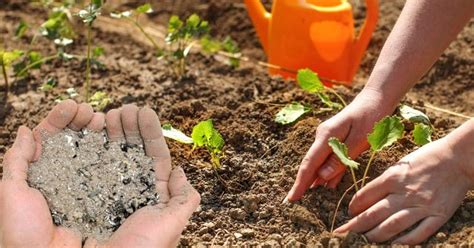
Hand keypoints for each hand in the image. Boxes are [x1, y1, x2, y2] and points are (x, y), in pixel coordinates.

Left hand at [0, 100, 103, 247]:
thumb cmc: (20, 231)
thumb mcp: (10, 192)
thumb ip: (17, 160)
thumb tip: (25, 129)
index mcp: (39, 172)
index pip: (49, 138)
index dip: (60, 119)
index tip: (71, 106)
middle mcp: (63, 176)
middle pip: (74, 140)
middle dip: (82, 121)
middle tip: (91, 113)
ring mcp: (83, 185)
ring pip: (92, 151)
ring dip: (99, 132)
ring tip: (105, 121)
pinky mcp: (101, 196)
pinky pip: (108, 171)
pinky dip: (113, 153)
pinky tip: (117, 141)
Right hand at [84, 104, 200, 247]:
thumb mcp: (171, 224)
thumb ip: (184, 199)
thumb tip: (182, 172)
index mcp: (151, 193)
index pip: (153, 155)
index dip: (150, 132)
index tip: (145, 110)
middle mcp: (128, 189)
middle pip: (130, 149)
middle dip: (128, 126)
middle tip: (124, 108)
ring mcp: (105, 190)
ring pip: (109, 153)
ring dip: (109, 131)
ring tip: (108, 114)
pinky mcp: (81, 194)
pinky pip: (84, 165)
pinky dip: (85, 145)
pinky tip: (88, 130)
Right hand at [286, 88, 394, 200]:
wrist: (376, 99)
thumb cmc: (371, 117)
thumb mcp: (360, 139)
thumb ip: (341, 158)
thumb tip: (322, 177)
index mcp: (326, 136)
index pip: (310, 164)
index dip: (300, 182)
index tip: (291, 198)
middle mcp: (322, 137)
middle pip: (310, 164)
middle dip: (302, 183)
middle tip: (293, 201)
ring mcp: (327, 138)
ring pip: (318, 163)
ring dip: (313, 179)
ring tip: (304, 196)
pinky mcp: (334, 140)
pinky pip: (328, 159)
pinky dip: (326, 172)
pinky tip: (325, 185)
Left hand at [334, 134, 473, 244]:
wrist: (458, 158)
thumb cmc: (426, 158)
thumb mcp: (400, 165)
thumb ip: (384, 181)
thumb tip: (365, 198)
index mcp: (393, 177)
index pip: (365, 196)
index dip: (353, 207)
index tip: (348, 213)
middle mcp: (404, 193)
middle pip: (373, 214)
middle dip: (355, 226)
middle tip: (343, 234)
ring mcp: (422, 206)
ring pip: (392, 227)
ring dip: (375, 236)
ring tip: (364, 240)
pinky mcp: (438, 215)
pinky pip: (419, 234)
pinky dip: (404, 242)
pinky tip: (394, 245)